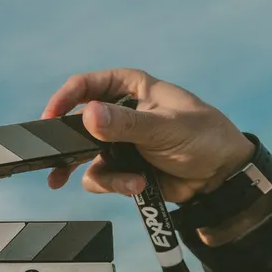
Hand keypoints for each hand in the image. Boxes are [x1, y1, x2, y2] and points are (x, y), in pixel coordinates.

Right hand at [42, 68, 255, 203]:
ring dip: (103, 174)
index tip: (50, 120)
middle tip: (53, 161)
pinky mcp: (122, 168)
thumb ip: (126, 123)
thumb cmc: (204, 138)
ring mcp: (118, 142)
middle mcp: (119, 113)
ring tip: (127, 183)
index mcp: (130, 88)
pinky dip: (116, 185)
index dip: (64, 99)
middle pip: (77, 125)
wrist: (221, 178)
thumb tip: (89, 115)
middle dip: (67, 146)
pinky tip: (138, 186)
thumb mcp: (165, 127)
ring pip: (85, 158)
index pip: (86, 86)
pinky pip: (101, 178)